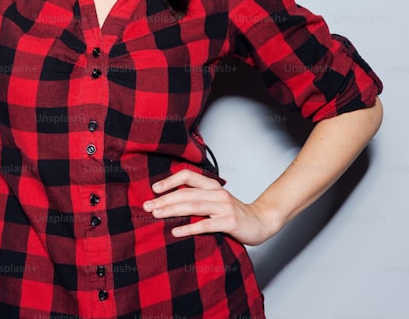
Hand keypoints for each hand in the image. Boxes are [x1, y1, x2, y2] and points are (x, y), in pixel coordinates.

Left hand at [142, 169, 281, 245]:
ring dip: (172, 210)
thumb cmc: (234, 214)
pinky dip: (189, 227)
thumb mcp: (216, 201)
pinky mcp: (229, 222)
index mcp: (212, 186)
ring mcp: (224, 207)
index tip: (153, 189)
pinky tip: (176, 232)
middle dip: (164, 199)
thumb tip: (170, 201)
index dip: (170, 181)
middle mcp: (217, 193)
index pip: (188, 176)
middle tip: (147, 206)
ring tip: (156, 215)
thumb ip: (198, 198)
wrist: (261, 222)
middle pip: (186, 193)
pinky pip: (206, 225)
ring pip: (193, 206)